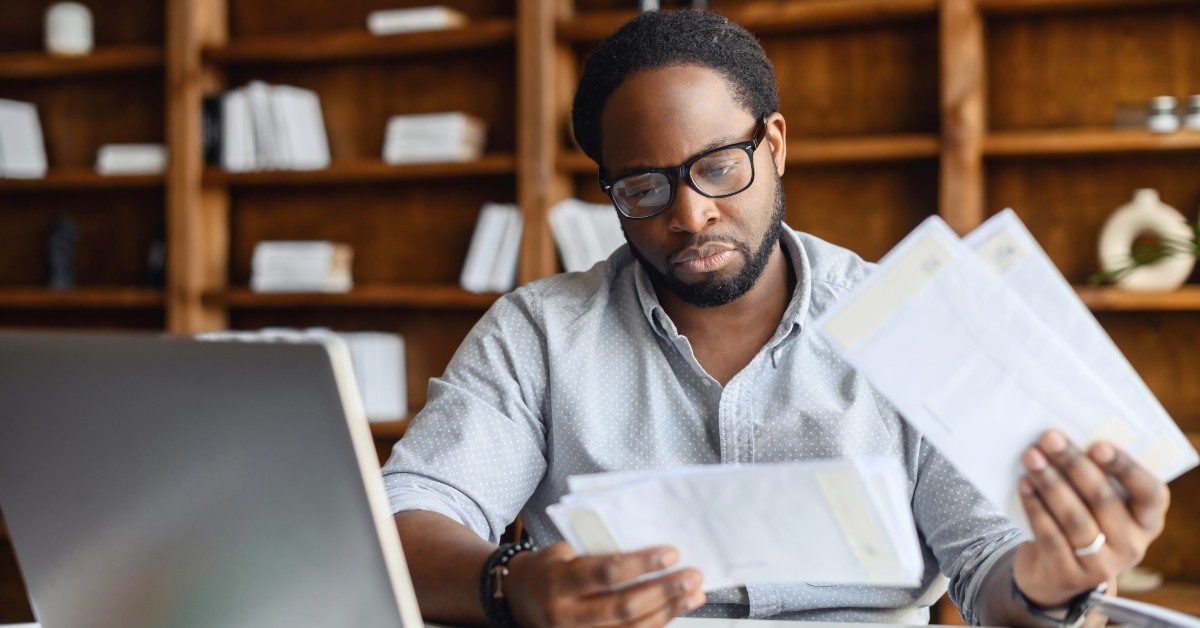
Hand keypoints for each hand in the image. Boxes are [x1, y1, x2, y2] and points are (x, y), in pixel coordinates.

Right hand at [504, 541, 705, 627]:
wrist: (520, 598)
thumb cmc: (549, 569)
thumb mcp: (565, 551)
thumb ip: (599, 552)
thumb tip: (648, 547)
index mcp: (559, 582)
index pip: (606, 573)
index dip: (642, 564)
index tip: (671, 553)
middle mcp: (567, 614)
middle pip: (624, 607)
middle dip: (664, 591)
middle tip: (692, 576)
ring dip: (668, 611)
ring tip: (693, 594)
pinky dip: (656, 624)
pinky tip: (674, 610)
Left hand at [1013, 429, 1169, 606]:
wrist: (1054, 570)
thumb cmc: (1082, 519)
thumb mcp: (1098, 503)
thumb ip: (1096, 476)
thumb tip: (1066, 439)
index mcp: (1148, 520)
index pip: (1149, 493)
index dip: (1125, 468)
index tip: (1098, 445)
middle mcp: (1132, 545)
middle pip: (1103, 500)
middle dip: (1073, 464)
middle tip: (1049, 438)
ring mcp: (1102, 565)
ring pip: (1074, 518)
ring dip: (1050, 483)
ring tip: (1031, 457)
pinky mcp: (1069, 575)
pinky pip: (1050, 535)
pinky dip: (1035, 507)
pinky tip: (1024, 485)